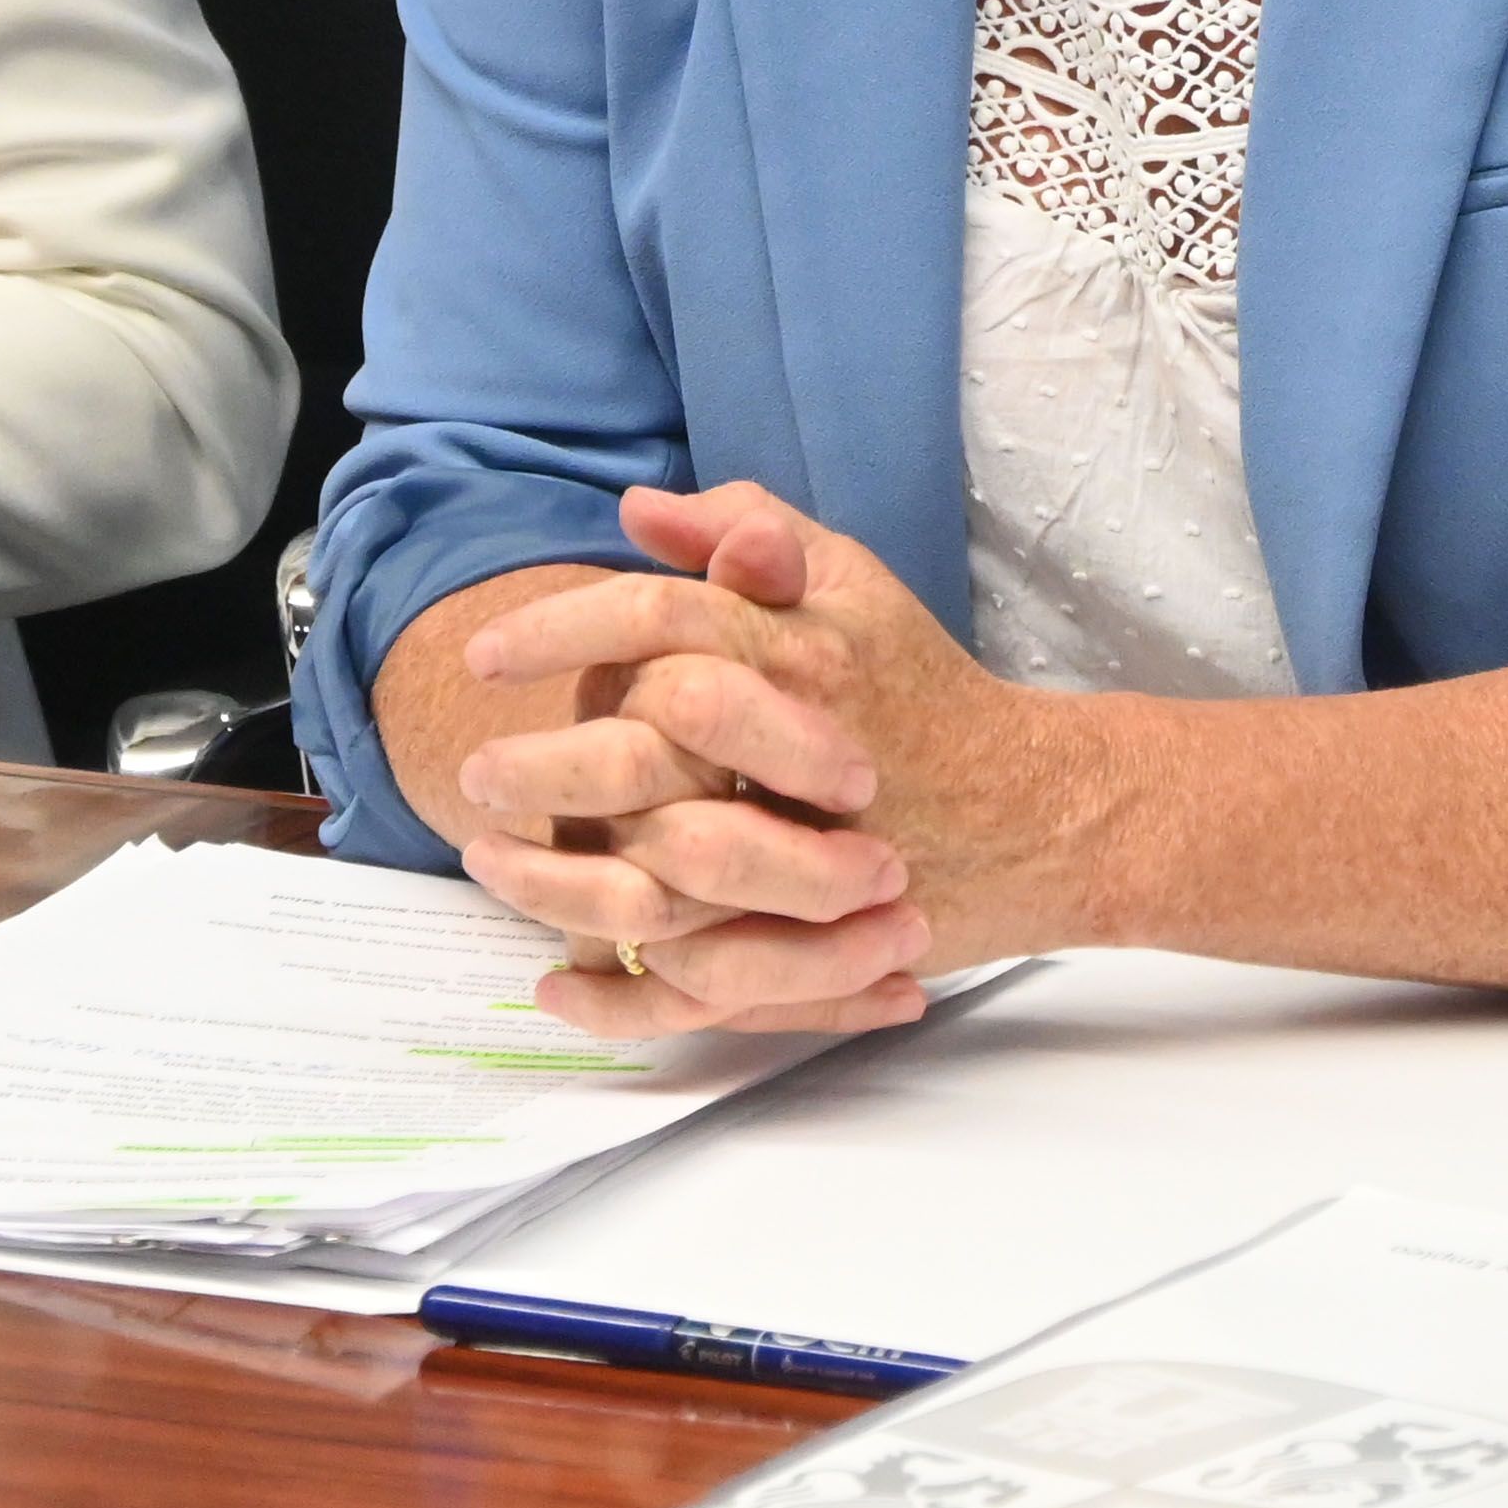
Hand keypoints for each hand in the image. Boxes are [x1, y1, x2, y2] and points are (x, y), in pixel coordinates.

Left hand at [451, 482, 1099, 1039]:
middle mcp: (794, 755)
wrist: (1034, 814)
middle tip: (472, 774)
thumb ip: (755, 533)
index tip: (485, 656)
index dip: (560, 629)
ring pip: (651, 885)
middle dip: (539, 766)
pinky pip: (691, 988)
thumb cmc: (925, 691)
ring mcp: (800, 862)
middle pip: (637, 757)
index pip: (658, 621)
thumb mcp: (855, 583)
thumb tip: (640, 509)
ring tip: (492, 867)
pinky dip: (615, 999)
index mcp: (800, 654)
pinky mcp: (806, 947)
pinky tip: (557, 980)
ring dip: (552, 884)